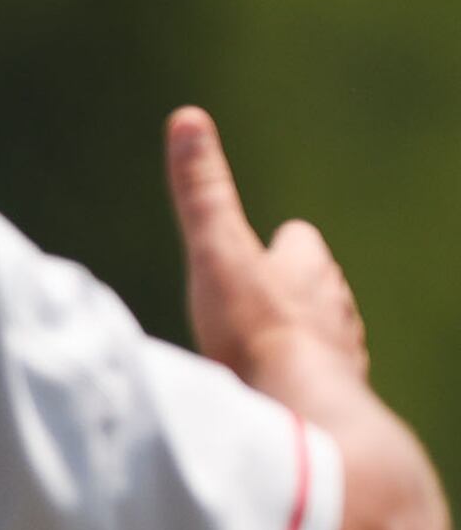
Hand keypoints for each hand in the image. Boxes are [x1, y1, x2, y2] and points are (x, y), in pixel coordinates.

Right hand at [167, 106, 365, 389]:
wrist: (297, 412)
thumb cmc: (253, 329)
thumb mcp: (216, 251)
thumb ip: (203, 191)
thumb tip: (188, 118)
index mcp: (307, 269)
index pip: (301, 242)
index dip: (282, 243)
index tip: (267, 245)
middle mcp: (333, 309)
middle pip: (318, 287)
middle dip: (294, 290)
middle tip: (262, 298)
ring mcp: (340, 355)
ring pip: (326, 334)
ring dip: (302, 337)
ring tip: (271, 350)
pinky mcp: (334, 399)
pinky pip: (321, 382)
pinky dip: (303, 380)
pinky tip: (281, 393)